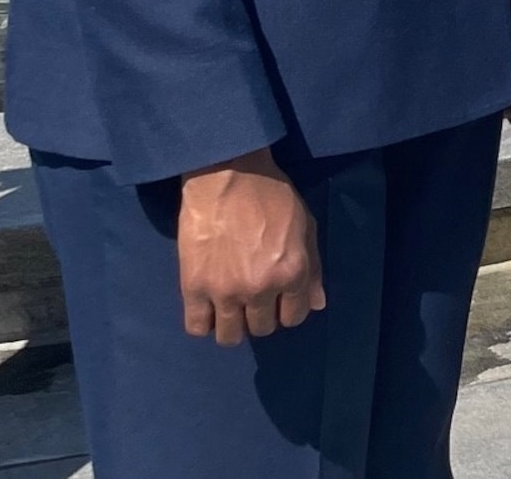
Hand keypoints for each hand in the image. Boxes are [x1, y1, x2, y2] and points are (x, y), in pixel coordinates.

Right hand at [178, 148, 323, 345]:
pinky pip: (197, 327)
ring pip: (229, 336)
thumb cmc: (272, 194)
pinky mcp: (194, 287)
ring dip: (233, 324)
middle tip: (253, 296)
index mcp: (292, 272)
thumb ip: (313, 267)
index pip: (294, 317)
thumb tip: (316, 305)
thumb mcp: (305, 224)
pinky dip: (203, 322)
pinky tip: (208, 305)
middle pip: (262, 328)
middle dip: (261, 315)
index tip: (279, 298)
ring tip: (230, 304)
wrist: (227, 174)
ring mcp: (226, 292)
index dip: (288, 308)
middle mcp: (261, 289)